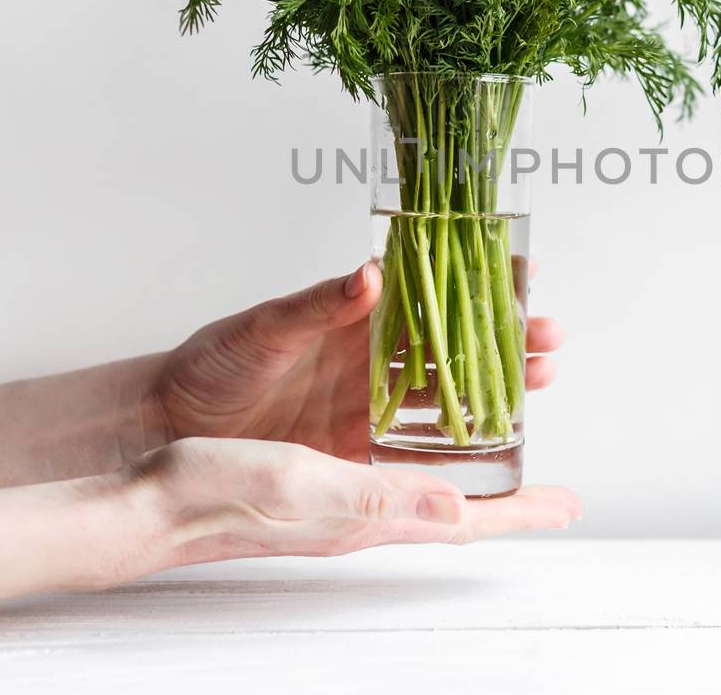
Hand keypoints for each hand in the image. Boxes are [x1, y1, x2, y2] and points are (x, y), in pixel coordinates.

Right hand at [131, 437, 580, 566]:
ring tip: (503, 418)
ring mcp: (341, 491)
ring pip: (426, 469)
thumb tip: (459, 507)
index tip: (572, 505)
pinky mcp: (316, 470)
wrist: (151, 503)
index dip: (523, 512)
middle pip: (458, 494)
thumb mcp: (305, 483)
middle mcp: (366, 506)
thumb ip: (381, 495)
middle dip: (509, 475)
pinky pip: (386, 452)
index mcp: (372, 513)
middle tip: (548, 448)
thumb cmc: (217, 493)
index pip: (466, 521)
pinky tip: (417, 416)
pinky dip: (417, 433)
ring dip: (470, 445)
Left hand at [146, 262, 563, 460]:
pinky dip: (458, 445)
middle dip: (506, 339)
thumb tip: (368, 273)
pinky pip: (418, 447)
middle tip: (549, 336)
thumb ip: (317, 305)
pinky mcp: (359, 449)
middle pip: (454, 346)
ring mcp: (370, 405)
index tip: (525, 271)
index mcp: (354, 318)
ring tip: (543, 377)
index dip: (479, 283)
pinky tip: (498, 443)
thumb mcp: (263, 329)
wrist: (171, 423)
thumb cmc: (210, 364)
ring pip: (448, 393)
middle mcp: (371, 359)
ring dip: (496, 386)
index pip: (430, 293)